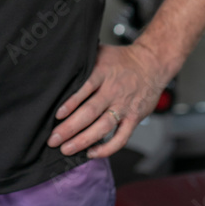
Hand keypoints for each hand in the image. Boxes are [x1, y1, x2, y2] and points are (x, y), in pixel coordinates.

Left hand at [46, 42, 171, 158]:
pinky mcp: (134, 118)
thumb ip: (83, 61)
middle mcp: (113, 90)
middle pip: (90, 111)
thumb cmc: (121, 59)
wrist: (151, 64)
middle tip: (53, 139)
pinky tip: (91, 153)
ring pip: (102, 126)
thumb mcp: (100, 52)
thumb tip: (58, 66)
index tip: (57, 115)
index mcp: (103, 72)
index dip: (71, 102)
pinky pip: (121, 138)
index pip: (85, 87)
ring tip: (66, 149)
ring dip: (83, 140)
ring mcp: (124, 106)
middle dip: (70, 128)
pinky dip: (107, 148)